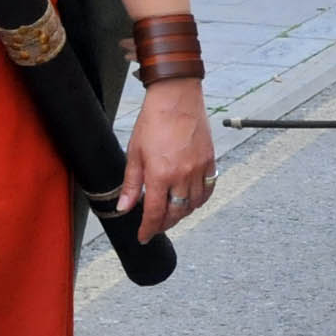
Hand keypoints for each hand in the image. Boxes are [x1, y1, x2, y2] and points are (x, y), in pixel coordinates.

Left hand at [115, 78, 215, 242]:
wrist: (177, 98)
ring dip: (182, 213)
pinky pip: (208, 190)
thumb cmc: (153, 121)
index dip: (148, 229)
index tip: (144, 236)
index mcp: (160, 174)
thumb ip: (132, 183)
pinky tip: (190, 200)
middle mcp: (183, 175)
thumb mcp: (134, 153)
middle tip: (155, 227)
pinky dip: (199, 200)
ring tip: (171, 213)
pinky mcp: (210, 161)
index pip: (155, 213)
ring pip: (194, 204)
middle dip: (164, 224)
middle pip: (176, 213)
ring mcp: (199, 169)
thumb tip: (125, 207)